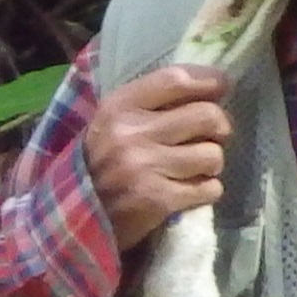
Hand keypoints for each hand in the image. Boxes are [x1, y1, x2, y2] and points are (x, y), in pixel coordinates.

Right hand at [84, 65, 233, 251]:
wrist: (74, 217)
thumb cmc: (101, 164)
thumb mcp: (112, 122)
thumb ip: (151, 103)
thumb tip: (209, 87)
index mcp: (119, 106)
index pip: (175, 79)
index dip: (208, 80)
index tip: (222, 86)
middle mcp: (131, 133)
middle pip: (207, 116)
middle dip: (220, 127)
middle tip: (214, 136)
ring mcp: (144, 167)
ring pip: (213, 155)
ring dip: (212, 163)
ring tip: (197, 168)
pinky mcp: (158, 200)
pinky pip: (208, 188)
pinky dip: (207, 190)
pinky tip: (191, 191)